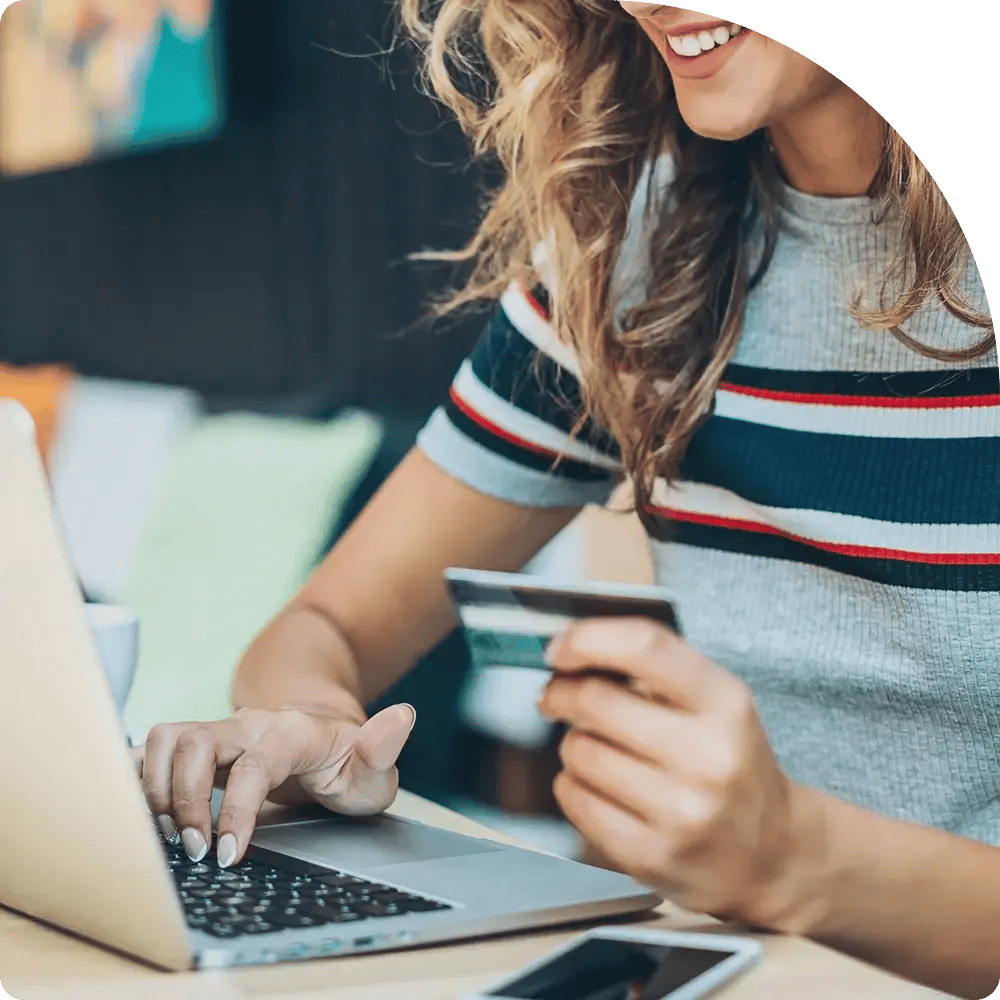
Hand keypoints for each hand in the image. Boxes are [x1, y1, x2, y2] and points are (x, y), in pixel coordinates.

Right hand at [132, 703, 415, 868]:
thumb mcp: (373, 768)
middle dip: (184, 800)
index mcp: (292, 733)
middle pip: (195, 742)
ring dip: (157, 788)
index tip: (230, 856)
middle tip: (196, 851)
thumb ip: (383, 749)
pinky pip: (155, 746)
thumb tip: (403, 716)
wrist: (323, 736)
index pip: (253, 764)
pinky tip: (146, 812)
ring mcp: (221, 730)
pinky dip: (140, 776)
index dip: (235, 810)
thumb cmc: (346, 762)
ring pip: (167, 737)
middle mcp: (250, 724)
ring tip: (172, 834)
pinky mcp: (198, 743)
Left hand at [538, 618, 818, 928]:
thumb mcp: (716, 703)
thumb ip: (655, 668)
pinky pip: (574, 798)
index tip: (558, 648)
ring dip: (573, 743)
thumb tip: (570, 647)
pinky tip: (597, 786)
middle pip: (596, 700)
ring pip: (578, 751)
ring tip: (597, 749)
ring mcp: (680, 812)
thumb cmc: (728, 762)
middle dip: (561, 692)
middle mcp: (709, 757)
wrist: (772, 854)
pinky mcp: (650, 856)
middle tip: (555, 695)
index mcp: (726, 704)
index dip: (587, 639)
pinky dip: (572, 784)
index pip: (644, 648)